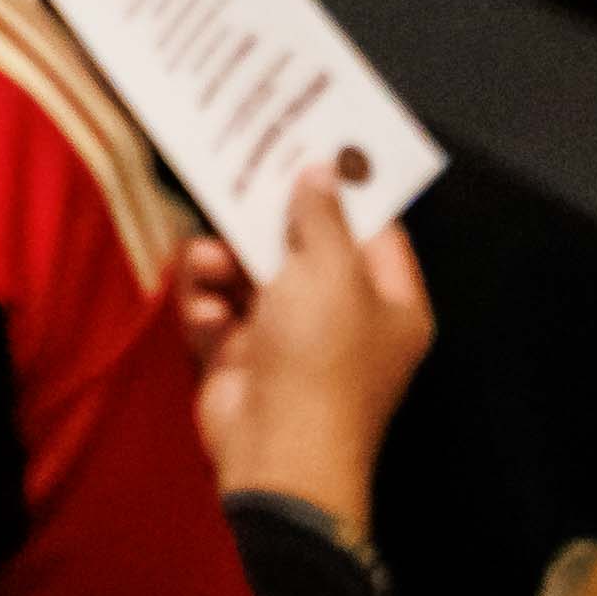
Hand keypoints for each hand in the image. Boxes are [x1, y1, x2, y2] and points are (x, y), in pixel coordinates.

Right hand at [169, 167, 428, 524]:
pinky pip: (220, 309)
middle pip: (303, 247)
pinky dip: (208, 307)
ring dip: (223, 264)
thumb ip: (322, 216)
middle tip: (234, 176)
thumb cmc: (322, 355)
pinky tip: (206, 313)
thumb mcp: (331, 272)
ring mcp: (290, 338)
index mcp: (390, 302)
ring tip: (209, 262)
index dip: (342, 189)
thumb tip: (321, 172)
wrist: (276, 452)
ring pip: (250, 273)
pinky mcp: (244, 356)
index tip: (306, 143)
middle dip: (264, 220)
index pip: (374, 230)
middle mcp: (345, 317)